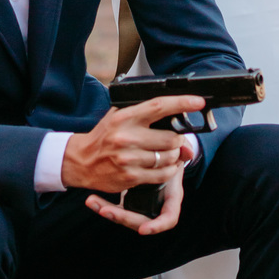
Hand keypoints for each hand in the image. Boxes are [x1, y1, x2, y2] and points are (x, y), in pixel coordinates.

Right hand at [62, 95, 201, 235]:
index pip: (159, 106)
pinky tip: (165, 165)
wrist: (81, 161)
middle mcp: (126, 137)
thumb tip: (179, 124)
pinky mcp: (130, 177)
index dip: (182, 103)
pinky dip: (169, 170)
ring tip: (168, 153)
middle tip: (175, 139)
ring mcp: (128, 159)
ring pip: (168, 157)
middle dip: (178, 139)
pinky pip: (162, 174)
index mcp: (124, 118)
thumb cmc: (104, 136)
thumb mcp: (119, 117)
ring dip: (174, 156)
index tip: (198, 101)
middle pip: (171, 138)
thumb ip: (146, 116)